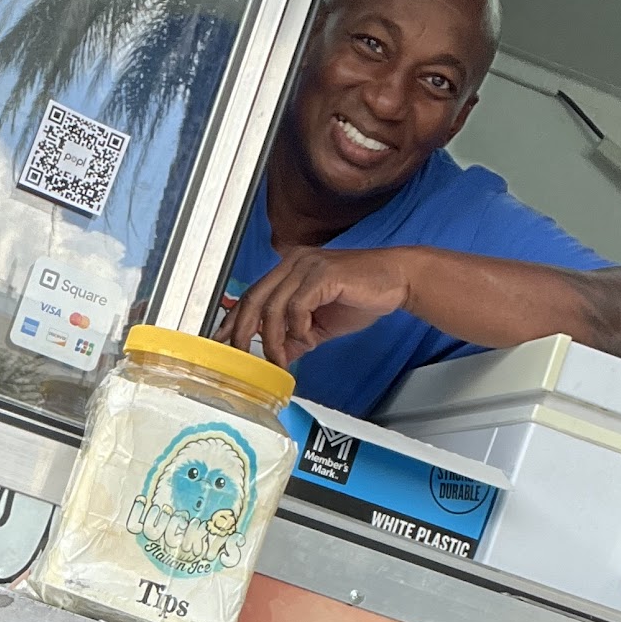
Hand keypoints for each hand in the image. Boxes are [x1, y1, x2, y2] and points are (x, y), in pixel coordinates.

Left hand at [219, 246, 416, 367]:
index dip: (234, 319)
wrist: (398, 281)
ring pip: (273, 306)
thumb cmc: (362, 296)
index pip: (252, 295)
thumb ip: (298, 336)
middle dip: (244, 332)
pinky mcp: (323, 274)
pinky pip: (298, 306)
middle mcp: (293, 263)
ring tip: (281, 358)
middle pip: (254, 299)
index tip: (222, 341)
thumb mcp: (322, 324)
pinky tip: (310, 338)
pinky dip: (298, 328)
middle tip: (244, 357)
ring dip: (273, 339)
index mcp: (289, 271)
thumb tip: (280, 355)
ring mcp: (307, 266)